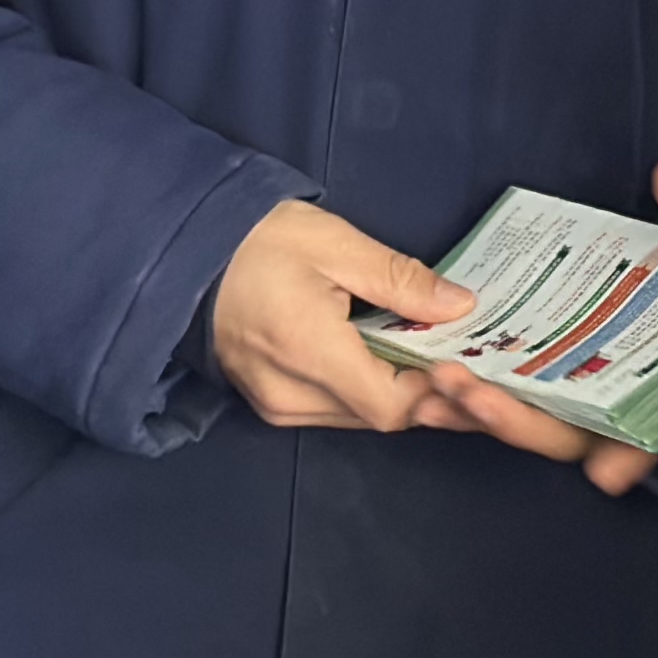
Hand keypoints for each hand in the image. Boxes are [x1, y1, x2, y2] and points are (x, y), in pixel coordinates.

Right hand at [211, 197, 473, 434]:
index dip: (438, 391)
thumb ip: (401, 280)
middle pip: (379, 415)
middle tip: (470, 359)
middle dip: (428, 392)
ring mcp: (275, 404)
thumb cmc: (259, 242)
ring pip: (359, 415)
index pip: (391, 404)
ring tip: (438, 355)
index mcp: (307, 352)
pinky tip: (391, 358)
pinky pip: (333, 408)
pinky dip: (368, 388)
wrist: (185, 254)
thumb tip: (461, 307)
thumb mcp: (337, 244)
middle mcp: (289, 394)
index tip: (472, 362)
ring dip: (399, 391)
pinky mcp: (268, 402)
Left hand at [406, 162, 657, 498]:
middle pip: (565, 434)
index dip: (631, 457)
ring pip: (525, 421)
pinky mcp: (542, 379)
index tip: (607, 474)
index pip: (651, 434)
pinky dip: (469, 397)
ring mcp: (575, 395)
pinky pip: (503, 397)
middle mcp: (617, 404)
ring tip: (435, 383)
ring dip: (478, 412)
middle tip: (465, 388)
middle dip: (514, 420)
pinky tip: (430, 383)